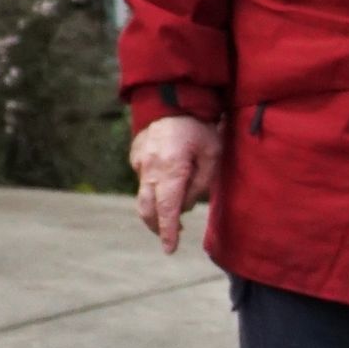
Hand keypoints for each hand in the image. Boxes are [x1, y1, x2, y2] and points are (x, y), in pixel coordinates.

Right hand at [130, 114, 222, 254]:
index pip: (167, 209)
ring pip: (143, 197)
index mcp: (171, 169)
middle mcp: (149, 169)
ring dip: (156, 211)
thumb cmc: (199, 128)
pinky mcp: (135, 157)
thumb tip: (184, 207)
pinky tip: (167, 183)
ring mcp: (139, 163)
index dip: (167, 232)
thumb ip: (201, 184)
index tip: (169, 249)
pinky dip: (154, 189)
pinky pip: (143, 180)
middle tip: (172, 236)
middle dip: (158, 226)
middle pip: (148, 209)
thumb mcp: (213, 156)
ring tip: (172, 218)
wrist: (171, 99)